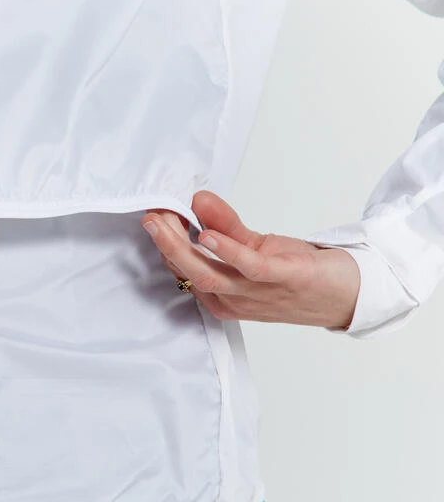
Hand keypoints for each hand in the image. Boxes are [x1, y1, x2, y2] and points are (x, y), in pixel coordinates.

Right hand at [141, 191, 359, 329]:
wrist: (351, 295)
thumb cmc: (301, 276)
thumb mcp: (255, 249)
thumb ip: (225, 226)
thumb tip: (197, 202)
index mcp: (223, 296)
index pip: (185, 269)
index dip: (168, 242)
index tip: (157, 214)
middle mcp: (235, 300)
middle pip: (190, 273)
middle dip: (165, 245)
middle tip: (149, 218)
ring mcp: (258, 293)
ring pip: (208, 274)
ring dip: (182, 248)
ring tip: (165, 223)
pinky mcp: (283, 280)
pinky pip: (248, 268)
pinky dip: (225, 252)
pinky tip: (207, 235)